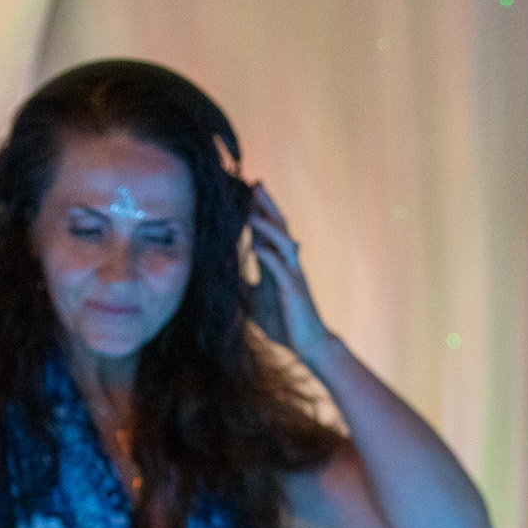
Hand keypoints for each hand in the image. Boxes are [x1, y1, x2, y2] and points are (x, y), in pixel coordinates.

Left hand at [247, 182, 333, 369]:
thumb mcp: (254, 299)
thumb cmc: (282, 321)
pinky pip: (282, 271)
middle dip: (267, 205)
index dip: (257, 210)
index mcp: (277, 263)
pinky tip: (258, 248)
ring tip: (253, 213)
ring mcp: (293, 275)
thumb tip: (221, 272)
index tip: (245, 190)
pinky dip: (270, 258)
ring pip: (284, 243)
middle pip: (279, 227)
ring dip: (269, 227)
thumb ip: (241, 282)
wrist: (307, 343)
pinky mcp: (294, 291)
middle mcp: (287, 264)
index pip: (267, 230)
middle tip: (255, 184)